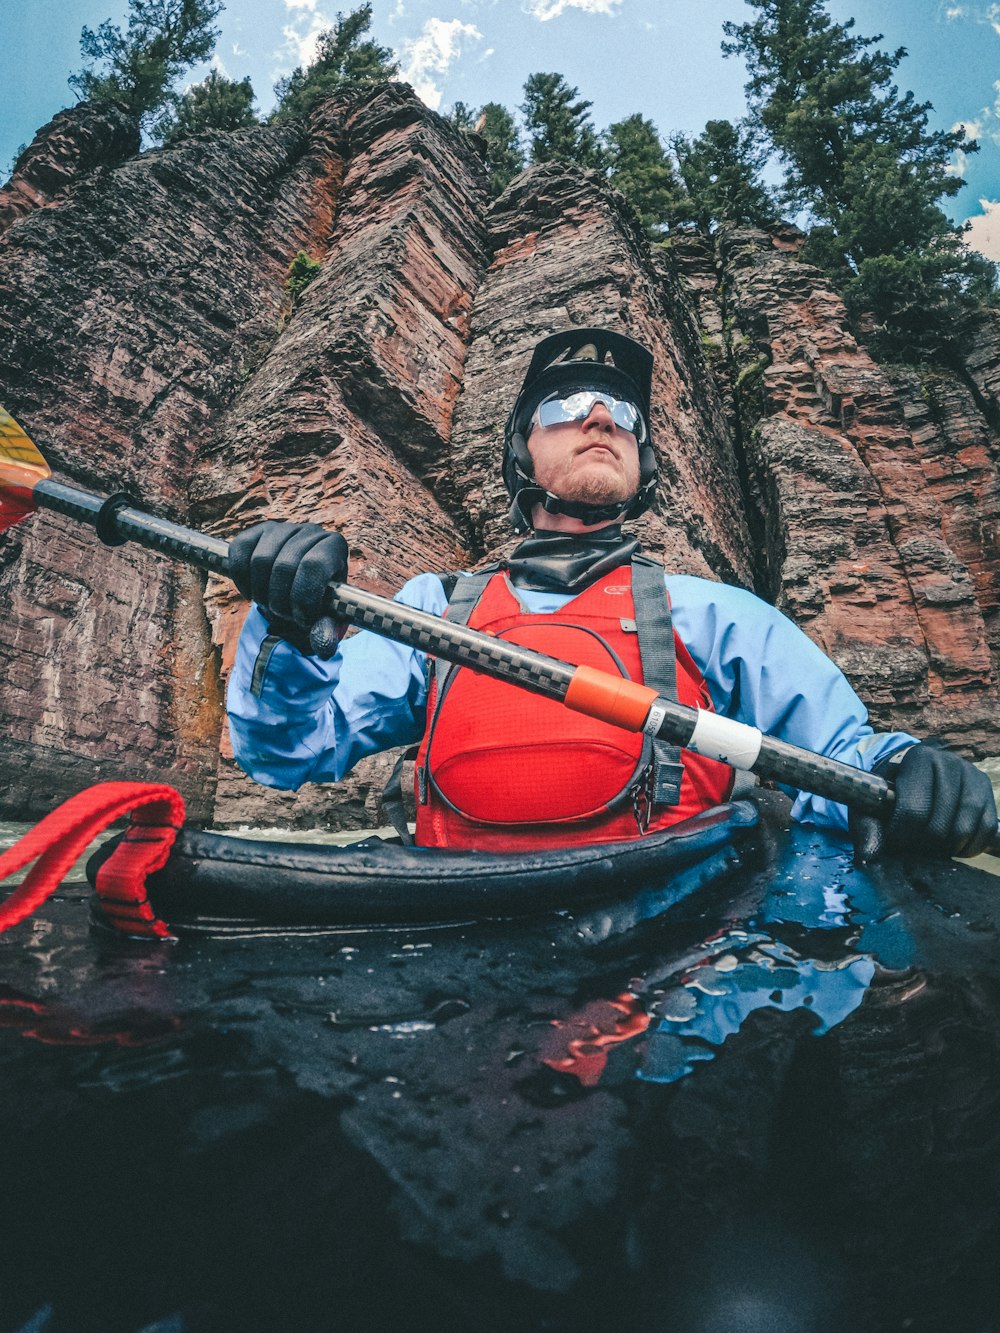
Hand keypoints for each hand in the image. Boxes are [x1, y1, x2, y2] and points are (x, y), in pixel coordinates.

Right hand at [229, 520, 347, 658]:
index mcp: (334, 547)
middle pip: (283, 565)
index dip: (302, 597)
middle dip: (280, 600)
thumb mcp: (325, 620)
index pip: (313, 565)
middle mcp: (310, 531)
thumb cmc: (316, 605)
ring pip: (259, 560)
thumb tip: (323, 646)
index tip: (302, 619)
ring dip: (261, 592)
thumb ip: (326, 632)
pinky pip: (238, 552)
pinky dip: (241, 579)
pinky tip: (253, 592)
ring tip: (270, 605)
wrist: (297, 594)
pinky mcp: (256, 533)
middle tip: (284, 615)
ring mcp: (282, 528)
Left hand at [850, 740, 996, 862]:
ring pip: (963, 829)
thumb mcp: (872, 805)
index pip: (914, 810)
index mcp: (918, 758)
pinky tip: (951, 846)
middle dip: (923, 844)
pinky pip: (985, 830)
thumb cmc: (890, 793)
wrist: (915, 776)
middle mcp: (950, 762)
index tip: (894, 842)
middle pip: (939, 824)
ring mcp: (973, 777)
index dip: (902, 836)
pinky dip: (968, 847)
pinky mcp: (988, 793)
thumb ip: (868, 828)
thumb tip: (868, 855)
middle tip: (913, 846)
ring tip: (930, 847)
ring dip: (946, 848)